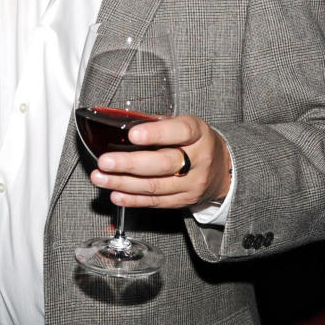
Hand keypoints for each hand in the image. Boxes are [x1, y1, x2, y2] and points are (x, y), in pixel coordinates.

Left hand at [90, 114, 231, 208]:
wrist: (224, 169)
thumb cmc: (194, 141)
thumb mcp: (183, 124)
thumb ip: (156, 123)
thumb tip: (121, 122)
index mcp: (198, 133)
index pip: (180, 132)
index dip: (156, 133)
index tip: (132, 134)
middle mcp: (198, 160)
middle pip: (163, 164)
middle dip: (129, 164)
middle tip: (104, 161)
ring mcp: (192, 184)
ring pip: (155, 186)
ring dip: (123, 183)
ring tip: (100, 178)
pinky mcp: (183, 201)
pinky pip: (155, 202)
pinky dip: (132, 200)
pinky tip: (115, 194)